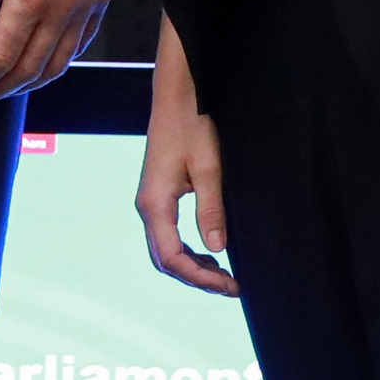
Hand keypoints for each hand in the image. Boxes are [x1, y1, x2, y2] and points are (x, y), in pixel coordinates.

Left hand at [0, 0, 118, 105]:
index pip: (1, 56)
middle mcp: (61, 12)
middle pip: (29, 69)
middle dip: (0, 90)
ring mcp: (85, 11)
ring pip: (58, 66)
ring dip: (30, 84)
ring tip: (7, 90)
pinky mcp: (99, 5)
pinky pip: (80, 47)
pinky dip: (59, 65)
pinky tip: (43, 66)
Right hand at [134, 21, 237, 296]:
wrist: (178, 93)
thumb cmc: (192, 123)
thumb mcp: (208, 167)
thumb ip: (211, 209)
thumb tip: (218, 248)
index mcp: (155, 202)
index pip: (172, 257)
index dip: (200, 278)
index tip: (230, 286)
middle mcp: (148, 205)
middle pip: (165, 258)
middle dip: (197, 277)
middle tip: (231, 286)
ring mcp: (152, 199)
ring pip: (166, 248)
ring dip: (193, 265)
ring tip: (225, 274)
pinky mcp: (160, 192)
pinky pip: (170, 232)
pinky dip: (189, 249)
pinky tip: (211, 250)